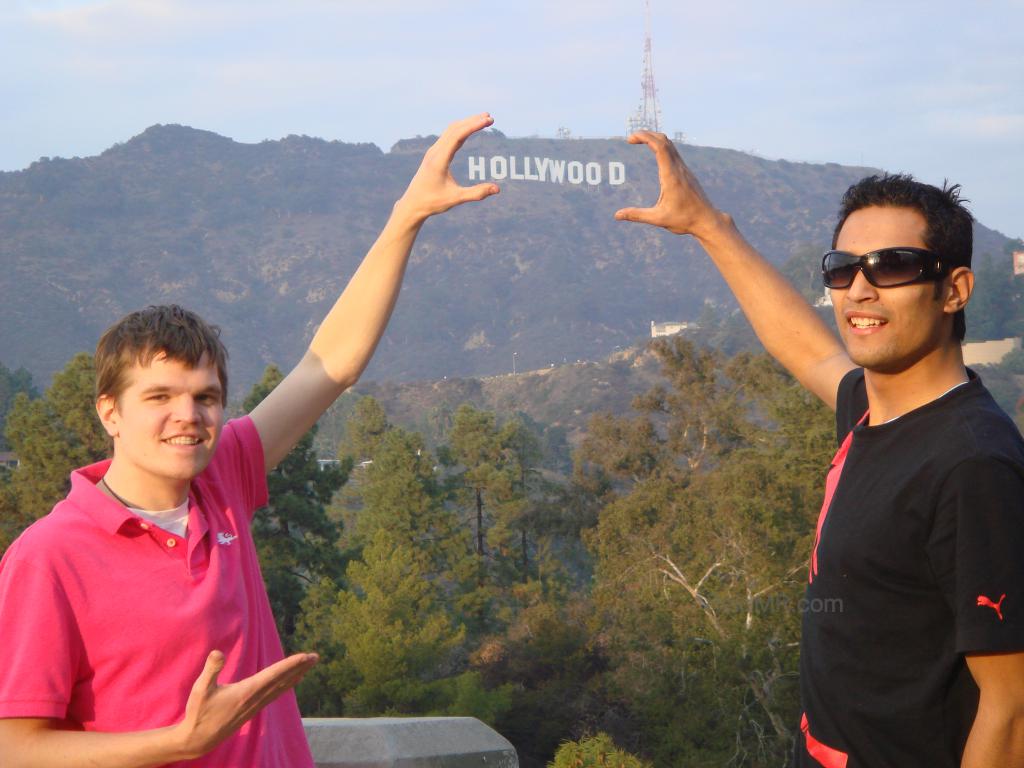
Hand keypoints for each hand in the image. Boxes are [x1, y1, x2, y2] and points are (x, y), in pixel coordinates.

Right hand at [172, 649, 317, 759]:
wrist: (198, 740)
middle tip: (316, 657)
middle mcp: (255, 698)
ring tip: (308, 665)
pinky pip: (274, 694)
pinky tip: (291, 681)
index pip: (274, 674)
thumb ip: (211, 669)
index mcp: (246, 691)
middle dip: (300, 667)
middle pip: (282, 680)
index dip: (291, 664)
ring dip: (295, 675)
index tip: (306, 656)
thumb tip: (218, 652)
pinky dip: (285, 685)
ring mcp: (255, 705)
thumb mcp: (200, 689)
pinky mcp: (252, 710)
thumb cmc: (198, 713)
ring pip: (280, 688)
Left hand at [394, 112, 499, 221]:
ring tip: (483, 119)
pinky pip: (448, 136)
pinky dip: (460, 129)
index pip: (458, 136)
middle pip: (455, 129)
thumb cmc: (433, 202)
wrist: (412, 204)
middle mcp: (434, 152)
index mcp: (439, 160)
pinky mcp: (433, 154)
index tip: (488, 120)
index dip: (474, 126)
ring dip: (466, 123)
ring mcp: (433, 152)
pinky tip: (468, 129)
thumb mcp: (456, 199)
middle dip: (472, 121)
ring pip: (450, 130)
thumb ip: (476, 193)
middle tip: (490, 117)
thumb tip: (497, 189)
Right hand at [614, 131, 722, 238]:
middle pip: (664, 141)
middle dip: (647, 135)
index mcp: (671, 176)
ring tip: (641, 141)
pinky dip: (662, 147)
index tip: (630, 139)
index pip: (659, 147)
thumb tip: (617, 215)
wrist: (707, 220)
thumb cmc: (684, 220)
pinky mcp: (687, 173)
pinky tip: (655, 152)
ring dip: (655, 139)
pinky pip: (674, 153)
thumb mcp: (658, 219)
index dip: (645, 138)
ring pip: (670, 145)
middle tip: (631, 138)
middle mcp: (679, 169)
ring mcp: (684, 170)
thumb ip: (637, 215)